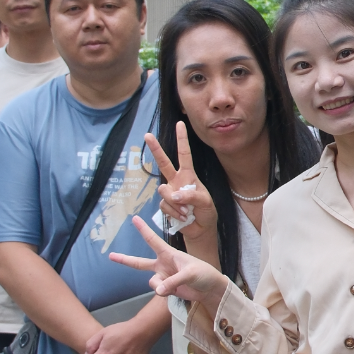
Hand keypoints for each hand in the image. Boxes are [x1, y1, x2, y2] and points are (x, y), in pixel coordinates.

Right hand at [110, 215, 228, 311]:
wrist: (210, 288)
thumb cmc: (204, 273)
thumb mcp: (190, 274)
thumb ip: (172, 282)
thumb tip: (157, 290)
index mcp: (169, 254)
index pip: (153, 240)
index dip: (143, 230)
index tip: (134, 218)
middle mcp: (163, 264)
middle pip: (139, 263)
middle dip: (125, 260)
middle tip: (110, 256)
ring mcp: (164, 276)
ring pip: (151, 282)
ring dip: (161, 286)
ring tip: (174, 287)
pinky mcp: (166, 288)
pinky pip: (158, 291)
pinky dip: (166, 293)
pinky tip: (177, 291)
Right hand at [149, 123, 217, 241]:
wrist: (200, 229)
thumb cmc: (206, 212)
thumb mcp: (205, 202)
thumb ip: (191, 196)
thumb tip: (173, 195)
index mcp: (188, 175)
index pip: (184, 154)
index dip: (182, 139)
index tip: (180, 124)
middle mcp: (176, 181)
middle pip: (163, 162)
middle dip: (155, 149)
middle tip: (147, 135)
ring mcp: (169, 192)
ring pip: (163, 191)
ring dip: (176, 203)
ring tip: (187, 211)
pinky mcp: (165, 205)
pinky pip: (164, 205)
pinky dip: (174, 213)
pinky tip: (182, 217)